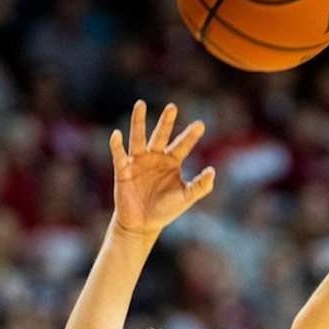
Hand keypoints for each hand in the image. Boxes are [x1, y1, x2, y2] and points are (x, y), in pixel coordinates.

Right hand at [109, 100, 214, 237]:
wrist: (142, 225)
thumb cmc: (165, 210)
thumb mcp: (185, 198)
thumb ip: (200, 186)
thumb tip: (213, 171)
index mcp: (171, 162)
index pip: (182, 145)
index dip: (191, 136)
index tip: (201, 124)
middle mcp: (155, 157)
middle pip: (161, 135)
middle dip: (166, 122)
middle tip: (172, 108)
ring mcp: (138, 161)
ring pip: (138, 137)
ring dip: (138, 122)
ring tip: (140, 104)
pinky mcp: (123, 169)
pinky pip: (119, 155)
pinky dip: (117, 145)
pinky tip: (116, 134)